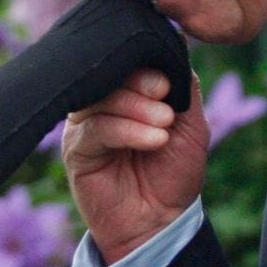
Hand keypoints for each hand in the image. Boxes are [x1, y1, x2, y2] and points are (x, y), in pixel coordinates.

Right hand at [64, 69, 208, 263]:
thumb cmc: (174, 172)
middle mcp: (102, 102)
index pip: (127, 60)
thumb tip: (173, 45)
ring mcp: (86, 124)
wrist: (161, 221)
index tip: (168, 83)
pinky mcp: (76, 149)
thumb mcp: (191, 123)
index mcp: (128, 90)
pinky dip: (126, 130)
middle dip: (142, 83)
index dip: (146, 64)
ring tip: (164, 126)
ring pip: (103, 97)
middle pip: (110, 73)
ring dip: (138, 108)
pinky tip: (152, 140)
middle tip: (166, 99)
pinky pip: (96, 128)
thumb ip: (184, 84)